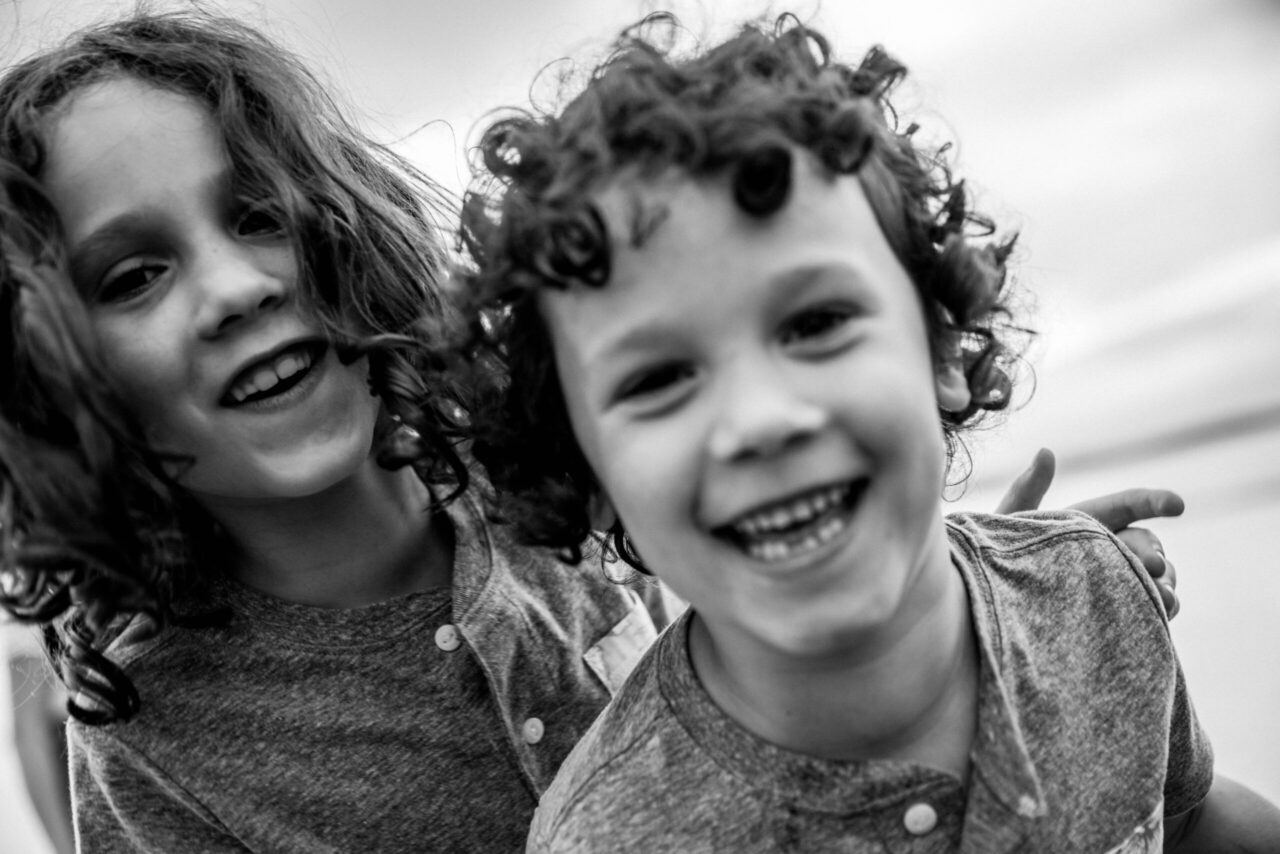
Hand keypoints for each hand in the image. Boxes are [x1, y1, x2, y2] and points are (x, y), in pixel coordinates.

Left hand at [996, 448, 1183, 617]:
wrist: (989, 608)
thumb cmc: (993, 559)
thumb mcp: (1008, 524)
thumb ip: (1026, 491)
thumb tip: (1045, 451)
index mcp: (1086, 520)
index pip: (1128, 504)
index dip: (1154, 501)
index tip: (1177, 505)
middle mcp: (1106, 547)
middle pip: (1146, 543)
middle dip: (1153, 552)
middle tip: (1153, 566)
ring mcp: (1116, 580)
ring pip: (1157, 575)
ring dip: (1165, 582)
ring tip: (1163, 596)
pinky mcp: (1119, 610)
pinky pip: (1151, 606)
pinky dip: (1162, 607)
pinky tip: (1162, 611)